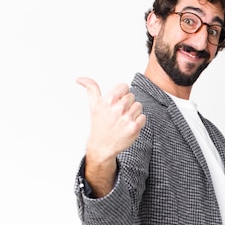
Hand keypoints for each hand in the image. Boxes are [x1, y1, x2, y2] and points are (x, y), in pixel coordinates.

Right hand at [77, 77, 145, 196]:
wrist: (102, 146)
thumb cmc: (99, 124)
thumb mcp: (93, 105)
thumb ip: (91, 89)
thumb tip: (80, 79)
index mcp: (108, 101)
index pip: (124, 87)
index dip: (122, 94)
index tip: (117, 101)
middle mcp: (117, 109)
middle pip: (132, 96)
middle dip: (127, 104)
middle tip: (118, 113)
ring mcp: (127, 118)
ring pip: (138, 106)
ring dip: (133, 112)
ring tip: (123, 119)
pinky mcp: (134, 127)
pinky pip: (143, 117)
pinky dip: (138, 121)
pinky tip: (128, 125)